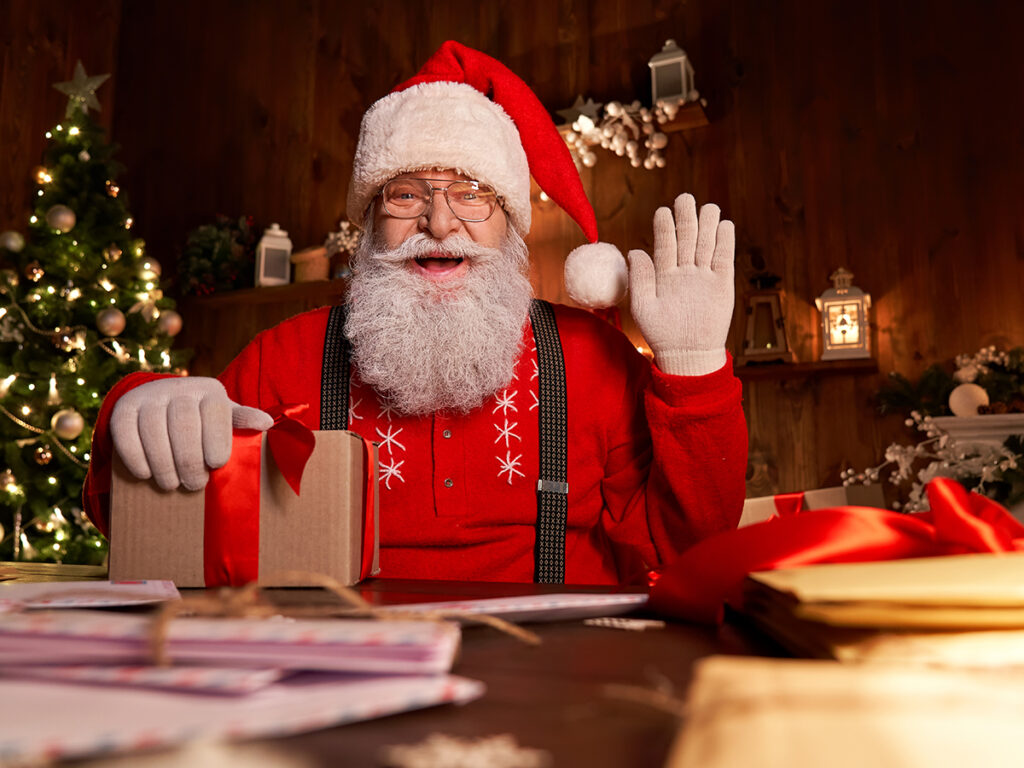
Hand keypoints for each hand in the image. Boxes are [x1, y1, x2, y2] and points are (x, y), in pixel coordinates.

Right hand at [110, 377, 272, 490]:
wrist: (161, 404)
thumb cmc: (203, 419)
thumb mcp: (225, 417)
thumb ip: (243, 421)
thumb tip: (267, 424)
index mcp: (210, 390)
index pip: (216, 413)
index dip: (216, 440)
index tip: (217, 464)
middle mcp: (178, 387)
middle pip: (183, 425)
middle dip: (189, 460)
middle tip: (194, 484)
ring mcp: (149, 396)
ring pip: (153, 431)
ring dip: (163, 464)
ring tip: (171, 484)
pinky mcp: (123, 408)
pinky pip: (125, 433)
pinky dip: (135, 457)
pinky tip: (145, 474)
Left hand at [627, 193, 734, 375]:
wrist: (687, 355)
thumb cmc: (661, 334)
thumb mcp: (644, 307)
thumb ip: (641, 279)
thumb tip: (634, 251)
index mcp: (664, 274)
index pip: (665, 245)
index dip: (664, 228)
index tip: (663, 211)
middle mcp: (684, 271)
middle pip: (687, 239)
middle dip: (686, 218)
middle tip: (685, 198)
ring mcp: (704, 277)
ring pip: (706, 245)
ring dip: (708, 225)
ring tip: (708, 207)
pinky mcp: (722, 284)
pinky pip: (724, 260)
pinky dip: (725, 243)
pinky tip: (725, 225)